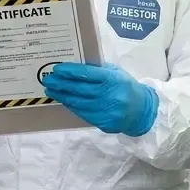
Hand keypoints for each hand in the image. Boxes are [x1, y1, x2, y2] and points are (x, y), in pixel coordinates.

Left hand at [42, 63, 158, 136]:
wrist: (141, 111)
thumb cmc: (126, 87)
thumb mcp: (116, 73)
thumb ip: (99, 70)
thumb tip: (75, 67)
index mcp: (113, 79)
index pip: (87, 74)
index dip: (70, 71)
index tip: (57, 69)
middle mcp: (109, 95)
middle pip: (79, 89)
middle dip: (61, 84)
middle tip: (48, 79)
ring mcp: (106, 111)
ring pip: (78, 103)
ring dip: (62, 96)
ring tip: (51, 90)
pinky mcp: (103, 122)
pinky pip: (82, 113)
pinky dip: (71, 106)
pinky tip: (64, 100)